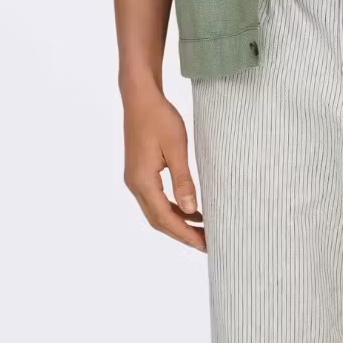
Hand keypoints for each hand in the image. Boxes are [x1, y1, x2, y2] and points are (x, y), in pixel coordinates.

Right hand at [122, 83, 205, 251]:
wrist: (140, 97)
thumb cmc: (159, 118)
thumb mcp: (176, 148)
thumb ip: (183, 180)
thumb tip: (191, 210)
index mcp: (142, 182)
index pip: (165, 219)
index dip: (185, 234)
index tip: (205, 245)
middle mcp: (135, 185)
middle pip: (158, 220)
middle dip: (182, 234)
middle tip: (207, 243)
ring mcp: (135, 179)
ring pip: (156, 211)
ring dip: (178, 221)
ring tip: (203, 229)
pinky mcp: (139, 172)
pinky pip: (156, 199)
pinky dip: (173, 207)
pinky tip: (191, 208)